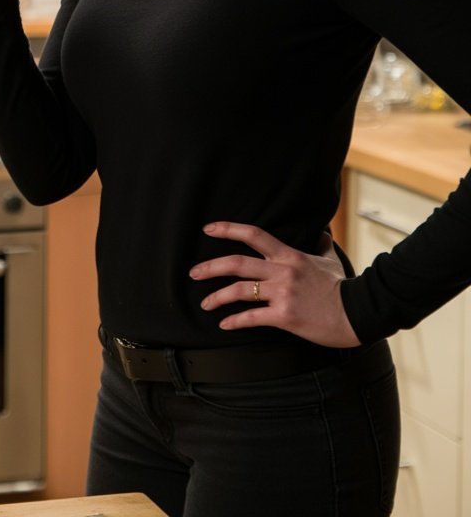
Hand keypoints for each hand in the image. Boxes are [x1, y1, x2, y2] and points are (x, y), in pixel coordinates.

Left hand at [189, 222, 360, 347]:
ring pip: (239, 291)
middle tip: (193, 273)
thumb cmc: (344, 286)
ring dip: (217, 297)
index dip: (227, 229)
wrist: (360, 312)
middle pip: (236, 263)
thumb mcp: (330, 260)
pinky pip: (252, 317)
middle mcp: (281, 271)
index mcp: (288, 255)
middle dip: (210, 267)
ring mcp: (282, 293)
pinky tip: (224, 324)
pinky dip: (234, 321)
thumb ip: (321, 244)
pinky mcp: (284, 316)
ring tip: (205, 303)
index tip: (208, 229)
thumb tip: (322, 233)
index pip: (253, 234)